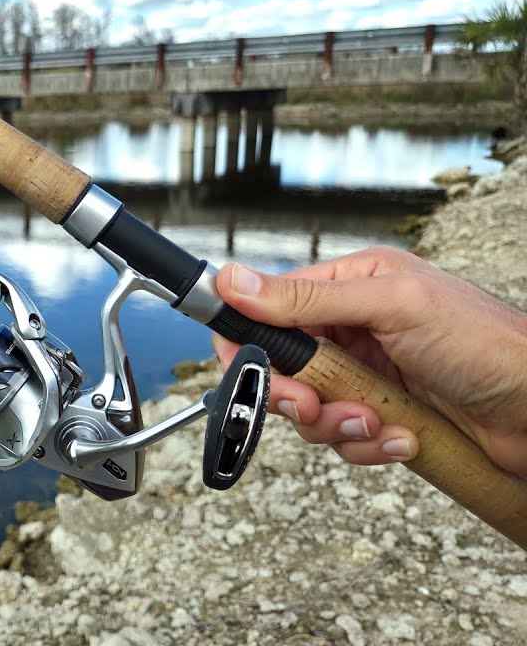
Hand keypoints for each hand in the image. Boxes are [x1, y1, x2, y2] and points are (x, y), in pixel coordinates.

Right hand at [212, 246, 526, 476]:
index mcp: (351, 285)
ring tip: (379, 421)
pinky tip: (404, 436)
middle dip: (296, 394)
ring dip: (340, 424)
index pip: (269, 308)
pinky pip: (345, 439)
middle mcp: (354, 329)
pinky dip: (371, 445)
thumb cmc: (489, 343)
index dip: (249, 342)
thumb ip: (309, 297)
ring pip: (311, 411)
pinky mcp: (382, 416)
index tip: (243, 368)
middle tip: (311, 405)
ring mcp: (367, 376)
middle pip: (283, 367)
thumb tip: (235, 279)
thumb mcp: (393, 305)